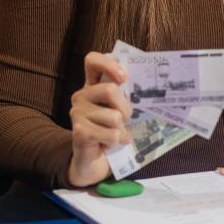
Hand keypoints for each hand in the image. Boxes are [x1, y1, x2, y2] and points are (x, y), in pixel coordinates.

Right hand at [68, 51, 132, 186]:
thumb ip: (124, 95)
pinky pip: (110, 134)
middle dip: (125, 108)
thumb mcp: (118, 110)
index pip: (92, 60)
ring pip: (113, 116)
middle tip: (125, 120)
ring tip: (115, 135)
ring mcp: (77, 114)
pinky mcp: (79, 132)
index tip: (124, 78)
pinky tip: (110, 144)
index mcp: (91, 86)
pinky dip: (116, 141)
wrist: (93, 163)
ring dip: (121, 129)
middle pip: (110, 90)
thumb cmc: (109, 131)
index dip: (108, 64)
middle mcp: (81, 96)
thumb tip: (146, 88)